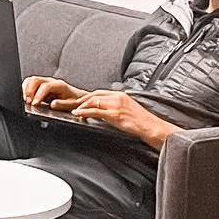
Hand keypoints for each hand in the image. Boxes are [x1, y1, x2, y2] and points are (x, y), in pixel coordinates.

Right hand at [23, 75, 82, 110]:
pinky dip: (25, 90)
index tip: (34, 104)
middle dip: (29, 91)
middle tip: (28, 102)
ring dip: (26, 90)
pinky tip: (26, 97)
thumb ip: (62, 104)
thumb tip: (53, 104)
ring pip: (31, 80)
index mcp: (59, 85)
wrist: (75, 97)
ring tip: (26, 100)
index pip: (46, 86)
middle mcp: (51, 81)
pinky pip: (29, 84)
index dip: (38, 95)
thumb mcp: (71, 104)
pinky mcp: (40, 86)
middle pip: (36, 80)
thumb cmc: (73, 101)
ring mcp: (45, 82)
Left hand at [64, 90, 180, 148]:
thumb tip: (101, 112)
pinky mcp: (115, 114)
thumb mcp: (125, 111)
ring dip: (79, 105)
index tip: (76, 101)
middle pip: (93, 94)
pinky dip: (85, 112)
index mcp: (119, 95)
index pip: (98, 92)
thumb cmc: (139, 122)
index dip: (85, 97)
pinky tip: (78, 114)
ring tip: (70, 109)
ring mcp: (116, 104)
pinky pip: (96, 111)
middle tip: (68, 104)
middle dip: (79, 99)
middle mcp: (117, 97)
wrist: (150, 126)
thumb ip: (113, 109)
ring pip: (93, 101)